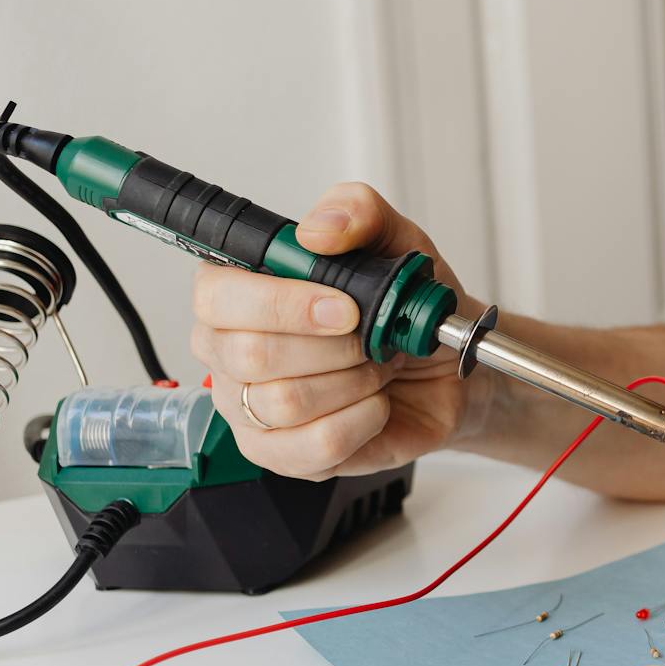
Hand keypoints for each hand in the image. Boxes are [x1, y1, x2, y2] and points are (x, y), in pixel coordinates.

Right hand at [189, 183, 476, 479]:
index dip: (282, 305)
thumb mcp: (396, 241)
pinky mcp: (284, 455)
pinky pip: (315, 445)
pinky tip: (375, 404)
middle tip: (370, 339)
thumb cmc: (405, 308)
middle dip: (335, 347)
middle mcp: (230, 351)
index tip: (345, 308)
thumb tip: (319, 228)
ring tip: (375, 368)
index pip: (216, 297)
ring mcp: (251, 410)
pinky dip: (363, 421)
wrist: (448, 368)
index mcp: (239, 293)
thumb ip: (358, 211)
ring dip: (354, 382)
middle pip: (250, 355)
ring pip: (284, 403)